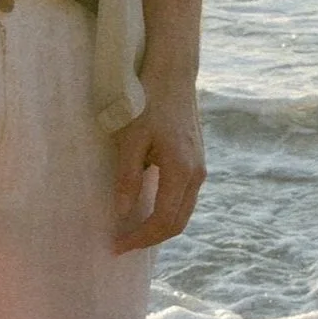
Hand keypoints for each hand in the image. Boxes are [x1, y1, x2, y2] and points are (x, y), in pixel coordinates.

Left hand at [111, 68, 205, 252]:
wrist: (174, 74)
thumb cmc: (148, 102)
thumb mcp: (131, 139)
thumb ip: (128, 178)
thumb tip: (123, 213)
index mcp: (181, 171)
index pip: (163, 220)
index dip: (140, 238)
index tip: (117, 245)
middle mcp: (196, 174)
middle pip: (177, 222)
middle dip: (150, 238)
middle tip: (123, 244)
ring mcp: (200, 168)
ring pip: (183, 211)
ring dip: (160, 226)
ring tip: (133, 231)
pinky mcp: (197, 161)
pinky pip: (184, 198)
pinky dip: (168, 211)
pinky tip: (148, 209)